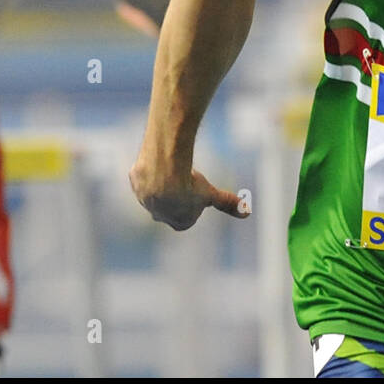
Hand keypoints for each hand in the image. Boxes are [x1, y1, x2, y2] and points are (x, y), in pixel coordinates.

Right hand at [128, 157, 247, 230]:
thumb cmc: (190, 184)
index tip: (196, 190)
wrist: (164, 168)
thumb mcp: (211, 195)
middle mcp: (158, 215)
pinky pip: (142, 176)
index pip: (186, 218)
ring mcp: (144, 199)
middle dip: (175, 196)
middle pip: (167, 207)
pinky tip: (158, 161)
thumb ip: (228, 204)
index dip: (192, 204)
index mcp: (179, 222)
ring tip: (172, 168)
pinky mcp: (135, 181)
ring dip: (161, 183)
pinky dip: (149, 170)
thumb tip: (247, 212)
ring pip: (153, 191)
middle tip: (184, 179)